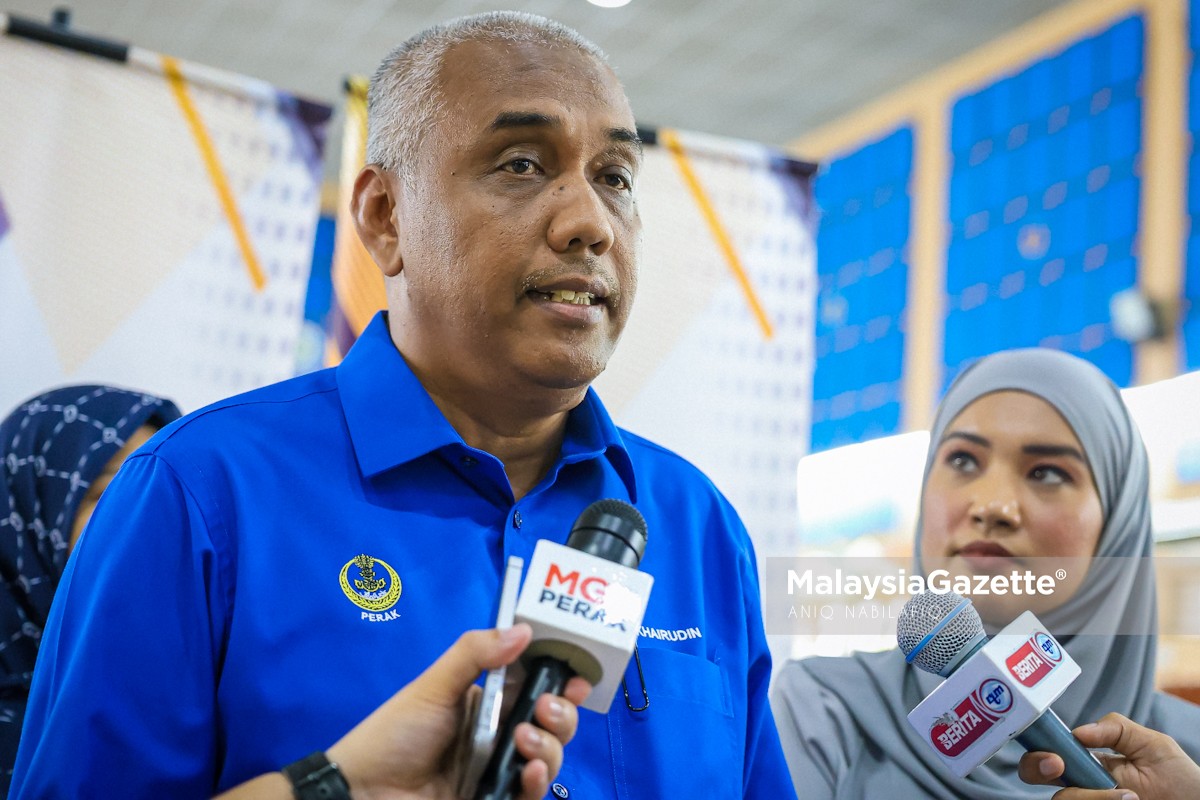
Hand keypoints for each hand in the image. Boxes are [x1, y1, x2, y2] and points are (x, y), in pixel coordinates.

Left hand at [328, 623, 590, 799]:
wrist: (364, 790)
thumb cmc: (395, 733)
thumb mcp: (433, 687)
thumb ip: (475, 654)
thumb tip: (523, 628)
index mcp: (489, 703)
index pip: (537, 688)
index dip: (561, 682)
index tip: (576, 677)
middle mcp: (500, 737)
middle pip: (553, 725)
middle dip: (562, 714)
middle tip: (546, 708)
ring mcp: (499, 772)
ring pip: (550, 759)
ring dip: (550, 746)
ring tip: (524, 741)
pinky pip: (531, 796)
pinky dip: (538, 783)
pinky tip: (530, 772)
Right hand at [1018, 712, 1199, 799]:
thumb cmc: (1182, 781)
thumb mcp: (1153, 744)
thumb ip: (1116, 729)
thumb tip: (1078, 732)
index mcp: (1090, 762)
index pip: (1049, 753)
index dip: (1039, 751)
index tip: (1054, 756)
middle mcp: (1083, 786)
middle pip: (1036, 776)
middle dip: (1037, 768)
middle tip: (1059, 767)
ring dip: (1088, 797)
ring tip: (1130, 797)